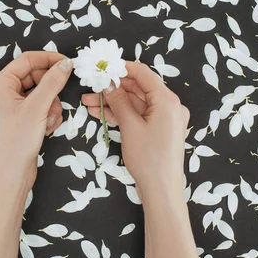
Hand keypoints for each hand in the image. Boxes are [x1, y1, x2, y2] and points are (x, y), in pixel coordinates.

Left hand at [0, 51, 72, 190]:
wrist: (9, 176)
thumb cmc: (16, 141)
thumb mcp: (37, 108)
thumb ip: (52, 82)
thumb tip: (65, 64)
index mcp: (1, 83)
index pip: (28, 59)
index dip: (49, 59)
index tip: (69, 63)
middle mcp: (4, 92)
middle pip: (36, 77)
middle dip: (50, 90)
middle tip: (59, 100)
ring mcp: (13, 106)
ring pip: (42, 93)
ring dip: (51, 106)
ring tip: (47, 121)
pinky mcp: (21, 119)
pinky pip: (41, 108)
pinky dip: (47, 116)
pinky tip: (45, 129)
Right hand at [81, 61, 189, 198]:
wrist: (161, 190)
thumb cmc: (148, 159)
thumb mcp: (130, 127)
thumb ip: (119, 101)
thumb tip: (108, 83)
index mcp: (167, 100)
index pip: (143, 74)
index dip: (122, 68)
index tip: (103, 66)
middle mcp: (169, 106)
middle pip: (138, 89)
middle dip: (113, 88)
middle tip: (90, 87)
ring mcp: (164, 118)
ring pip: (135, 103)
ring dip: (113, 102)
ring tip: (88, 102)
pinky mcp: (158, 129)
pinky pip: (138, 115)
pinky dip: (121, 114)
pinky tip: (99, 112)